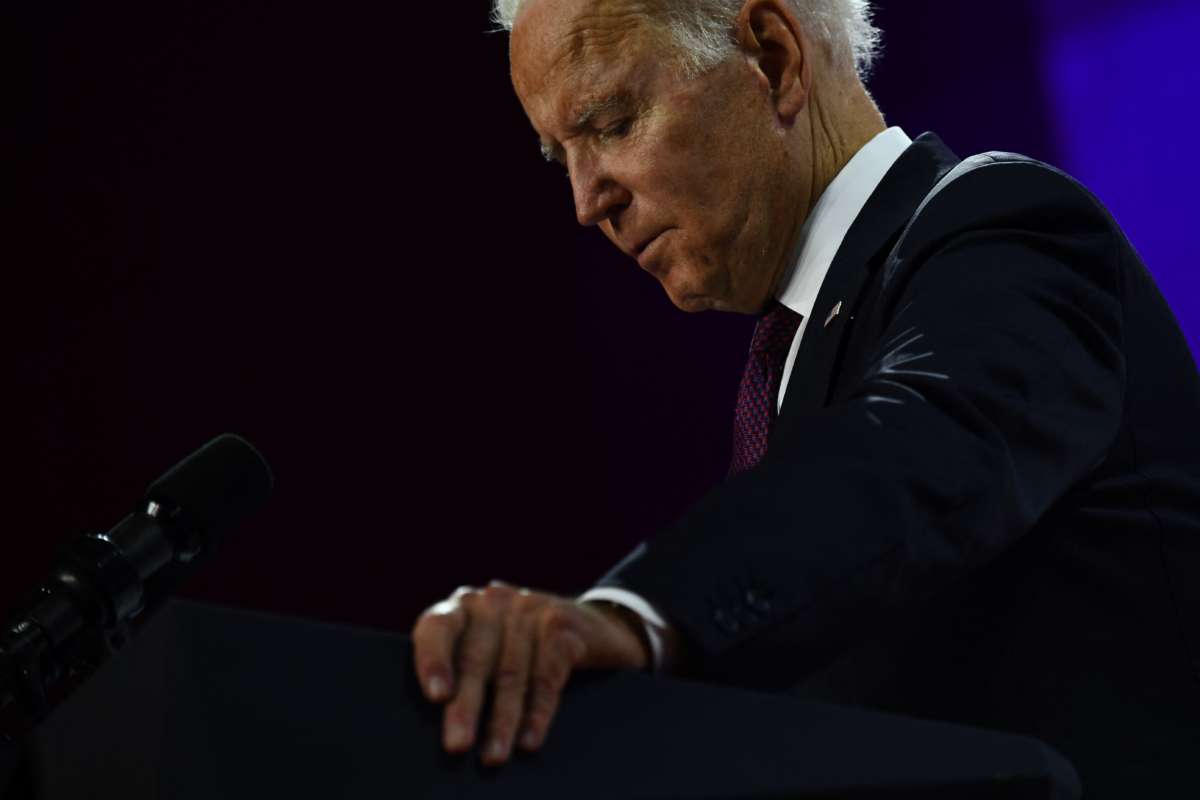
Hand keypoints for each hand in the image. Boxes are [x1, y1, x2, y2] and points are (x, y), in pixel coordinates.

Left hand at [411, 581, 649, 765]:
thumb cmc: (517, 650)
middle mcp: (492, 602)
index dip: (433, 661)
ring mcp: (529, 609)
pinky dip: (538, 712)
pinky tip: (529, 740)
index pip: (437, 628)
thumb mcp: (484, 649)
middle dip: (466, 707)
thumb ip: (460, 671)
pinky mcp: (561, 625)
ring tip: (493, 756)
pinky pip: (547, 674)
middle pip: (475, 659)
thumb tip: (443, 727)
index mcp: (461, 608)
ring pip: (511, 672)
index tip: (437, 696)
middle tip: (458, 745)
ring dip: (502, 720)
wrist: (588, 626)